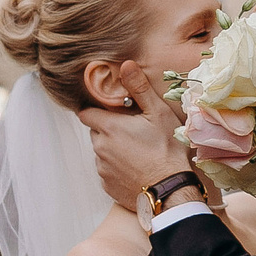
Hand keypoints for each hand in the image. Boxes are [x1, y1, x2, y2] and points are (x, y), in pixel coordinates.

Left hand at [78, 68, 193, 208]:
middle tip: (133, 131)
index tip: (113, 111)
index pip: (86, 113)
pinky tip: (136, 168)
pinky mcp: (107, 185)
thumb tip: (126, 64)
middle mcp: (99, 148)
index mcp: (108, 128)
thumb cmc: (166, 150)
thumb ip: (139, 88)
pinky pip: (107, 171)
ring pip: (101, 152)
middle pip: (96, 132)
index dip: (98, 110)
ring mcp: (102, 168)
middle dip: (109, 129)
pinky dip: (117, 168)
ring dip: (113, 149)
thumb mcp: (157, 113)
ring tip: (138, 152)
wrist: (169, 191)